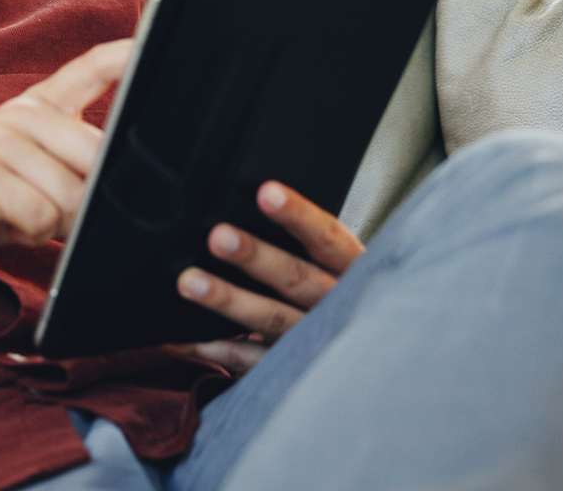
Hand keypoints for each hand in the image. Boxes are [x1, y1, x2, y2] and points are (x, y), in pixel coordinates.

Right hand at [0, 40, 131, 278]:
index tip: (153, 41)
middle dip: (87, 197)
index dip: (124, 55)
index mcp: (38, 105)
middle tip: (54, 206)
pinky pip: (41, 216)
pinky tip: (6, 222)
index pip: (88, 68)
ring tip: (23, 212)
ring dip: (55, 221)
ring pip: (71, 194)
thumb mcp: (36, 164)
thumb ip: (76, 154)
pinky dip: (31, 232)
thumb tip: (123, 166)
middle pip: (95, 155)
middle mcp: (19, 113)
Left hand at [174, 181, 362, 373]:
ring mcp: (317, 340)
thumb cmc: (343, 294)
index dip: (298, 215)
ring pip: (271, 318)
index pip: (326, 237)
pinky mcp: (295, 370)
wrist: (373, 359)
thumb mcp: (340, 267)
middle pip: (296, 277)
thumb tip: (255, 202)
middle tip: (218, 237)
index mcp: (352, 268)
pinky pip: (254, 362)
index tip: (266, 192)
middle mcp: (338, 304)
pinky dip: (220, 350)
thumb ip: (307, 244)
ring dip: (228, 300)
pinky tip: (189, 340)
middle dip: (255, 256)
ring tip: (189, 282)